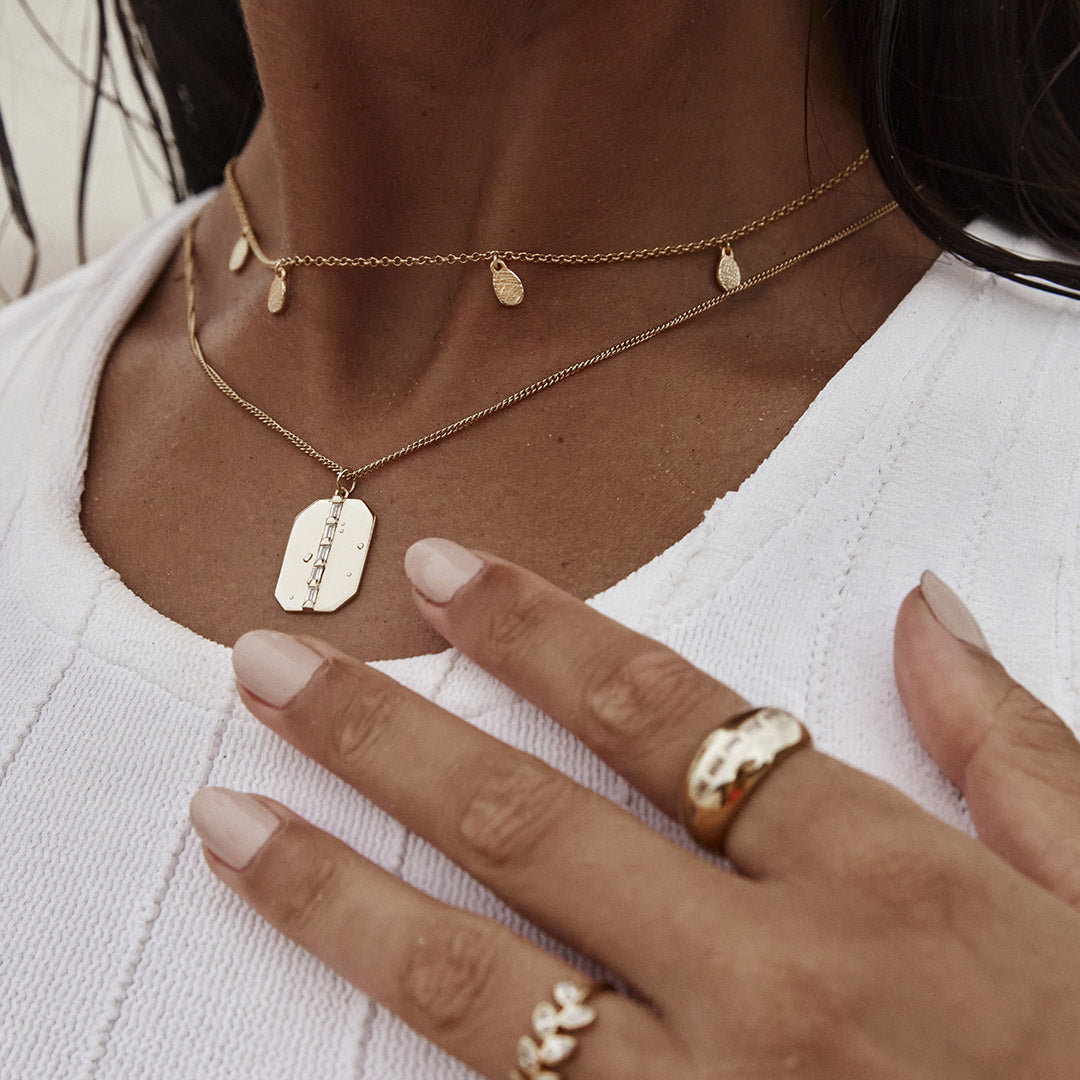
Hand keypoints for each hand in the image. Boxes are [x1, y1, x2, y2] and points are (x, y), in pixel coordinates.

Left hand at [190, 540, 1079, 1078]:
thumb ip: (1008, 744)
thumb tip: (925, 607)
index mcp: (875, 879)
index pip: (663, 711)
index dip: (540, 631)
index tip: (443, 574)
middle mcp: (768, 984)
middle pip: (533, 824)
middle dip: (387, 733)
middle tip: (272, 670)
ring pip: (478, 984)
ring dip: (340, 889)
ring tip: (233, 818)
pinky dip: (412, 1054)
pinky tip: (326, 1004)